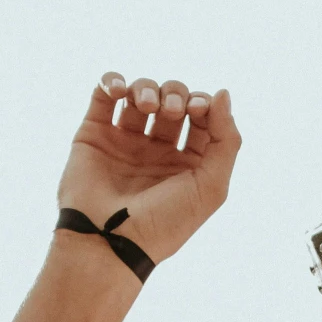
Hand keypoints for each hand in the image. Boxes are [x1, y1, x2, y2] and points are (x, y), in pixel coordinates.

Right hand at [57, 73, 241, 265]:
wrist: (109, 240)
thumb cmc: (165, 222)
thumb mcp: (211, 187)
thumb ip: (226, 141)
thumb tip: (222, 92)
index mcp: (187, 163)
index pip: (202, 117)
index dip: (203, 104)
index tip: (198, 109)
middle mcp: (157, 151)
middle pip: (172, 100)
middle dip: (175, 94)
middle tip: (170, 110)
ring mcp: (124, 141)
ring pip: (140, 93)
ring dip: (147, 88)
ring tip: (147, 106)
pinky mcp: (94, 135)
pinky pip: (104, 94)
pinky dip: (113, 81)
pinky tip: (120, 90)